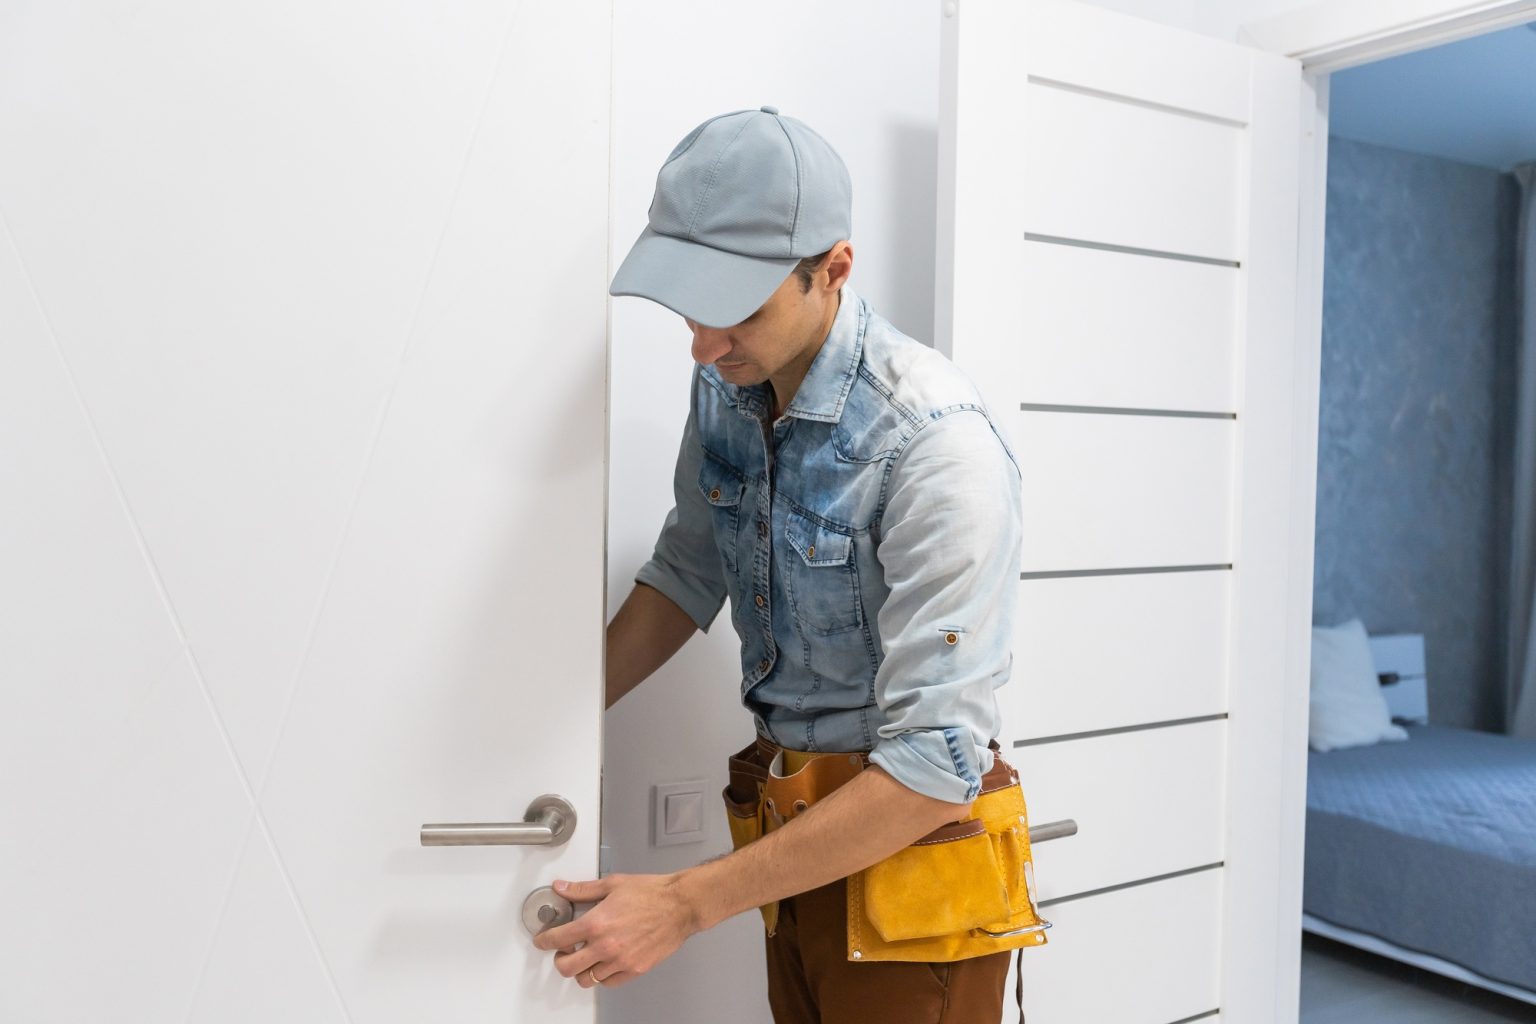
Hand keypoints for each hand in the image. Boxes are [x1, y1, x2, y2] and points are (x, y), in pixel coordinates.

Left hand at [530, 873, 700, 988]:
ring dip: (581, 969)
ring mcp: (620, 961)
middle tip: (564, 950)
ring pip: (586, 979)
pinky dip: (601, 976)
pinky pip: (608, 983)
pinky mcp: (634, 969)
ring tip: (584, 957)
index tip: (543, 940)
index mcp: (596, 923)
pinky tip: (603, 963)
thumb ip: (582, 889)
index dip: (544, 940)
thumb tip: (562, 888)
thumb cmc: (651, 892)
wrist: (680, 905)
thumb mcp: (612, 884)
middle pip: (567, 967)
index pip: (558, 938)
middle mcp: (605, 946)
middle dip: (560, 959)